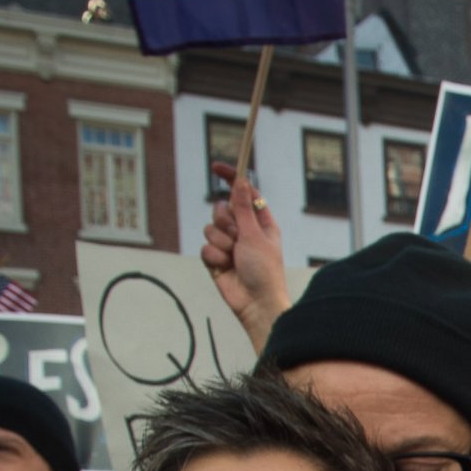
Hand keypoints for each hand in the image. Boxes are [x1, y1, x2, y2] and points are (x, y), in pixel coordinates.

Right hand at [202, 163, 290, 347]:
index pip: (243, 194)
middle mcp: (244, 232)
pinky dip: (214, 256)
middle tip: (238, 238)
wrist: (256, 303)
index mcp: (261, 223)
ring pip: (210, 228)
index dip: (231, 179)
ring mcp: (229, 245)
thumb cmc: (264, 271)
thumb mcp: (255, 235)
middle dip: (225, 221)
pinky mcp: (216, 259)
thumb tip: (241, 182)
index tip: (216, 167)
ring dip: (221, 242)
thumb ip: (243, 208)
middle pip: (221, 209)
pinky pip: (205, 246)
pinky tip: (226, 268)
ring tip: (234, 257)